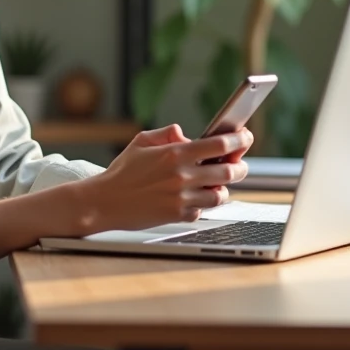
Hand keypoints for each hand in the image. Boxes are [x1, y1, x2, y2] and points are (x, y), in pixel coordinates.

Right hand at [81, 124, 252, 232]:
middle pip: (228, 171)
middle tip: (239, 164)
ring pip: (220, 194)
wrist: (104, 202)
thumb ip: (166, 134)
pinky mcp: (178, 215)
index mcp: (175, 153)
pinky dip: (202, 204)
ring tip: (217, 183)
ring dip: (223, 188)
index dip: (238, 139)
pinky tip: (194, 198)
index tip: (245, 136)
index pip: (219, 144)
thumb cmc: (121, 173)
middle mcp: (182, 176)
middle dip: (240, 167)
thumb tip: (185, 134)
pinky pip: (202, 210)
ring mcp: (182, 198)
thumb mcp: (141, 142)